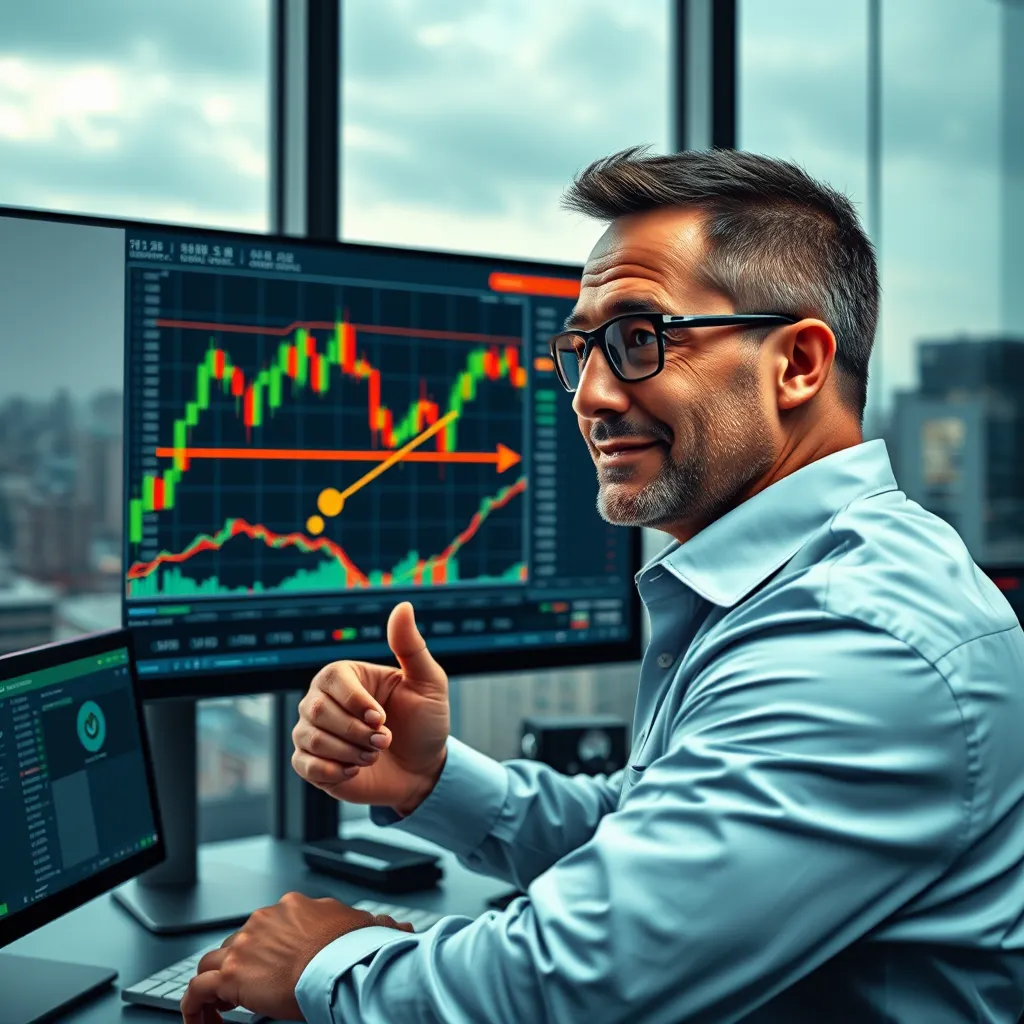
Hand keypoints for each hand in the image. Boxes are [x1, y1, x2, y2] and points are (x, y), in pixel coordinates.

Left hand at [180, 891, 412, 1022]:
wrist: (341, 965)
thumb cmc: (354, 950)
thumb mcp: (368, 930)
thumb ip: (376, 927)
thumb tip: (401, 930)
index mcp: (294, 907)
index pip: (268, 925)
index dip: (265, 950)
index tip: (270, 969)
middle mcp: (266, 919)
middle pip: (238, 941)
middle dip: (239, 965)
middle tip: (245, 994)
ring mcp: (245, 944)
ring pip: (212, 961)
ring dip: (213, 985)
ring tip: (219, 1012)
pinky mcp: (231, 974)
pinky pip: (197, 990)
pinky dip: (194, 1007)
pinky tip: (201, 1022)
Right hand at [291, 601, 449, 814]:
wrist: (422, 770)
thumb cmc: (424, 723)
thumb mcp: (427, 682)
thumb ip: (410, 646)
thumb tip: (403, 606)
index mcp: (344, 676)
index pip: (332, 680)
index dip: (356, 703)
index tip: (382, 718)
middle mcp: (320, 700)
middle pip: (316, 711)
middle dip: (357, 732)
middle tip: (385, 740)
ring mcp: (311, 732)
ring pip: (311, 739)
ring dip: (350, 752)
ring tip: (373, 754)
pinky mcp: (309, 763)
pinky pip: (304, 766)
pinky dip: (335, 771)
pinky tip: (355, 769)